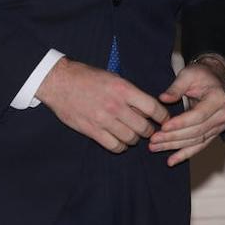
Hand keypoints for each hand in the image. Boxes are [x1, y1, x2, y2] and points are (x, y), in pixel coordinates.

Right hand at [35, 57, 167, 151]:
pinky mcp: (92, 131)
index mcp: (124, 89)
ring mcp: (104, 120)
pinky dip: (120, 146)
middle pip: (144, 127)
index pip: (153, 108)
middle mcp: (116, 106)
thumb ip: (130, 93)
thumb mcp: (113, 77)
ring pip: (131, 139)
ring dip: (135, 139)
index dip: (163, 116)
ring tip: (133, 135)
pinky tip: (120, 141)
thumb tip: (147, 107)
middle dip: (150, 130)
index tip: (164, 119)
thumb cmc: (87, 77)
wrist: (60, 83)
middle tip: (148, 129)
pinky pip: (114, 146)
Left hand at [148, 61, 224, 165]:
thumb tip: (163, 98)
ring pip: (196, 141)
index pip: (198, 115)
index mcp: (217, 99)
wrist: (213, 80)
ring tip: (155, 148)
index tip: (163, 127)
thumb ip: (176, 87)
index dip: (180, 123)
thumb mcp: (188, 74)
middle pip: (196, 131)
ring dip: (175, 146)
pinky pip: (198, 146)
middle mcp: (222, 115)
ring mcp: (218, 126)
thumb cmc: (201, 75)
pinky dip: (184, 154)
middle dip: (173, 137)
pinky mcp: (213, 133)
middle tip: (153, 140)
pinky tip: (171, 161)